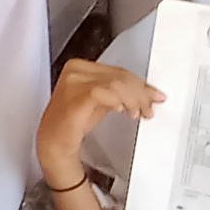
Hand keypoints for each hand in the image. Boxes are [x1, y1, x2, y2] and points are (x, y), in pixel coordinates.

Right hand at [40, 61, 160, 194]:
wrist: (54, 142)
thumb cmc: (74, 122)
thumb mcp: (103, 102)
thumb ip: (122, 93)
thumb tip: (148, 94)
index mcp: (81, 67)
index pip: (118, 71)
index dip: (141, 83)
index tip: (155, 95)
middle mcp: (76, 70)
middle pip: (119, 76)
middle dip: (141, 93)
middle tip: (149, 109)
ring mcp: (73, 82)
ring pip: (115, 83)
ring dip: (133, 99)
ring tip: (138, 114)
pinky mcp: (74, 96)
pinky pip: (103, 92)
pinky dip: (118, 100)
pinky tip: (123, 111)